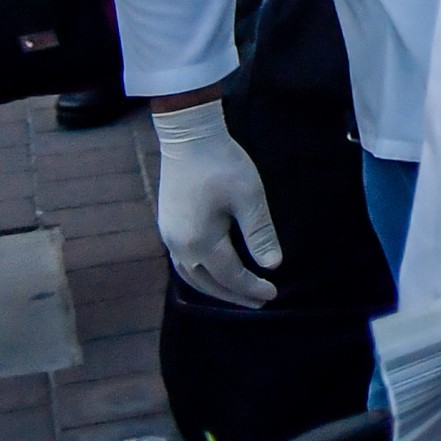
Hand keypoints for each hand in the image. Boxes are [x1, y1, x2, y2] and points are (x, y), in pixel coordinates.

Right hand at [152, 99, 282, 305]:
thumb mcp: (249, 197)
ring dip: (214, 288)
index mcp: (200, 242)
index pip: (230, 276)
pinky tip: (213, 271)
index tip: (273, 293)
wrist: (189, 138)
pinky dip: (200, 274)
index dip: (251, 287)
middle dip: (233, 295)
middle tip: (258, 302)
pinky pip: (183, 262)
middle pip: (207, 283)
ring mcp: (169, 237)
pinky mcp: (167, 226)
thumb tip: (272, 265)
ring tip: (238, 293)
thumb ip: (259, 233)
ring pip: (191, 276)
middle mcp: (179, 246)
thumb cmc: (223, 165)